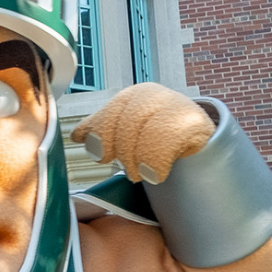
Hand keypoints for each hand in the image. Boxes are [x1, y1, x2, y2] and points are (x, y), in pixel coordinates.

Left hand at [70, 83, 214, 183]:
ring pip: (149, 131)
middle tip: (126, 171)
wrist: (195, 137)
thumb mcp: (124, 131)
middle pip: (129, 122)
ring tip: (139, 174)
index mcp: (132, 96)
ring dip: (139, 158)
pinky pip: (171, 140)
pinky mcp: (196, 122)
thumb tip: (75, 136)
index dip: (102, 133)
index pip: (112, 112)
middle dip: (123, 150)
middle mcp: (154, 95)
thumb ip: (101, 131)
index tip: (100, 156)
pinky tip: (155, 175)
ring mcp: (177, 105)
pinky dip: (157, 161)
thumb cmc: (152, 136)